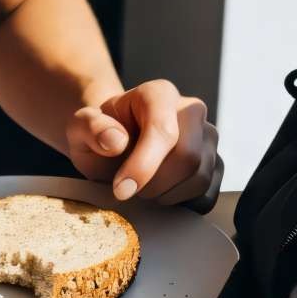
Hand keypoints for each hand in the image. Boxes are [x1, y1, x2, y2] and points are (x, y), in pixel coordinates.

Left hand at [65, 79, 221, 206]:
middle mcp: (191, 111)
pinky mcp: (215, 164)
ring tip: (142, 185)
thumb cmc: (99, 134)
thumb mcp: (81, 127)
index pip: (164, 132)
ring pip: (199, 178)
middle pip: (187, 157)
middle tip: (127, 187)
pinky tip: (160, 192)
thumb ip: (91, 127)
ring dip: (165, 195)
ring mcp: (208, 138)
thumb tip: (115, 141)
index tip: (121, 190)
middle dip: (153, 183)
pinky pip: (207, 195)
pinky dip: (181, 203)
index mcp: (159, 94)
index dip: (143, 166)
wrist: (114, 145)